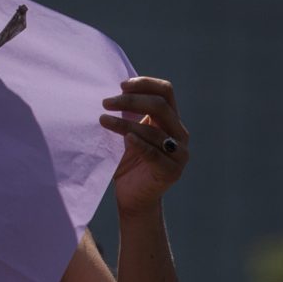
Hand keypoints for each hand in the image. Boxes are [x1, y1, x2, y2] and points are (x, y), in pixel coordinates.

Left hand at [99, 76, 188, 215]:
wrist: (133, 197)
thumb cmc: (128, 163)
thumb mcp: (128, 134)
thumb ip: (129, 116)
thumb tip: (110, 93)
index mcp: (171, 120)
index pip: (165, 92)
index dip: (145, 84)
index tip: (120, 85)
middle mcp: (179, 134)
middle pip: (160, 106)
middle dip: (131, 101)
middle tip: (106, 102)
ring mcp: (179, 153)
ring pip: (154, 130)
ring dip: (125, 123)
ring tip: (102, 120)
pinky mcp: (171, 171)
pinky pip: (155, 153)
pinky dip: (140, 144)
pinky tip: (126, 138)